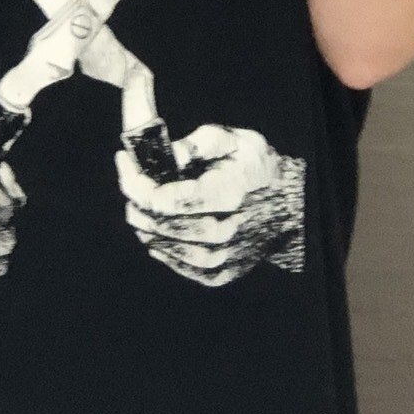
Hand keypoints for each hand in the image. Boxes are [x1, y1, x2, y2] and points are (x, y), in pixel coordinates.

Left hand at [114, 122, 306, 284]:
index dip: (134, 182)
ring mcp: (221, 259)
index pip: (162, 200)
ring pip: (160, 245)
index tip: (124, 160)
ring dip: (144, 222)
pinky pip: (174, 263)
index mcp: (225, 196)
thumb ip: (196, 144)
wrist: (289, 205)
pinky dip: (160, 244)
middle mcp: (223, 233)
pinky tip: (161, 226)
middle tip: (131, 179)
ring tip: (145, 201)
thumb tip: (165, 155)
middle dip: (134, 199)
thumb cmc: (257, 167)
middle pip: (156, 223)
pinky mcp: (218, 274)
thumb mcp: (233, 139)